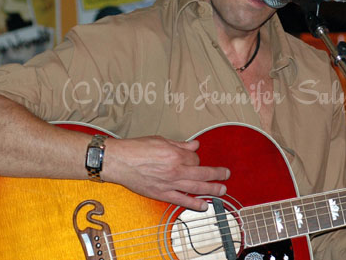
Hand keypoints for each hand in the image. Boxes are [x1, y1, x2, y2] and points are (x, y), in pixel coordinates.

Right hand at [102, 136, 229, 211]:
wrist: (119, 161)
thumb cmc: (137, 148)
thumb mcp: (161, 140)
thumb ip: (180, 144)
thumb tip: (195, 145)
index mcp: (175, 154)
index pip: (195, 157)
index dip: (197, 157)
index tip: (194, 158)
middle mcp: (175, 169)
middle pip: (202, 172)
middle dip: (217, 173)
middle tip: (226, 174)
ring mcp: (169, 183)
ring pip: (196, 187)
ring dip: (212, 189)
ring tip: (222, 190)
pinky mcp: (162, 194)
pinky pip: (182, 200)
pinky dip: (194, 204)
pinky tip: (204, 205)